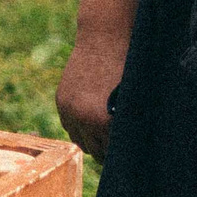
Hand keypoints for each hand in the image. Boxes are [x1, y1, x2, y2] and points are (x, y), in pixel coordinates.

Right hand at [55, 29, 124, 159]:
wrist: (104, 39)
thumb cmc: (129, 68)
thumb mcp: (135, 101)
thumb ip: (131, 126)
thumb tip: (134, 146)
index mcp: (104, 121)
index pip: (114, 153)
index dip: (125, 155)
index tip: (133, 157)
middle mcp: (83, 119)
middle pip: (96, 151)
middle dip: (109, 151)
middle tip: (122, 150)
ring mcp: (69, 110)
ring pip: (80, 141)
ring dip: (93, 142)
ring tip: (107, 138)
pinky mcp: (61, 101)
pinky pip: (69, 126)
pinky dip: (80, 129)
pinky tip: (93, 124)